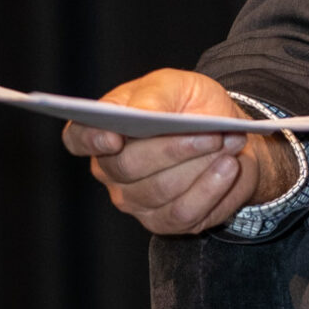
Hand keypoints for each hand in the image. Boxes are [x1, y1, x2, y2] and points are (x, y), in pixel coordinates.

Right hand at [61, 68, 299, 234]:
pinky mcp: (165, 222)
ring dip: (201, 166)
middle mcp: (111, 170)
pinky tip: (230, 168)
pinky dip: (212, 189)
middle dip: (173, 148)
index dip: (90, 139)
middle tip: (212, 133)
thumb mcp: (177, 85)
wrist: (227, 135)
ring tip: (230, 144)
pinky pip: (184, 212)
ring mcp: (135, 201)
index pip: (78, 138)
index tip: (113, 136)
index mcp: (103, 129)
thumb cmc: (192, 106)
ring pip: (161, 190)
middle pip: (127, 166)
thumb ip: (155, 96)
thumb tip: (143, 113)